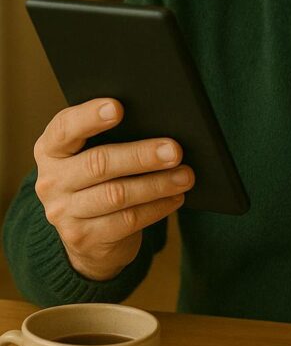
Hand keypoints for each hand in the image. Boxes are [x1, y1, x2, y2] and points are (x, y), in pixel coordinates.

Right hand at [33, 98, 193, 280]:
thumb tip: (160, 125)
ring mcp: (64, 212)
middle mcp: (51, 180)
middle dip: (141, 156)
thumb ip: (111, 138)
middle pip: (98, 163)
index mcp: (51, 150)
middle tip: (174, 150)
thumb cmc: (98, 180)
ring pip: (116, 195)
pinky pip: (127, 220)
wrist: (86, 235)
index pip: (65, 128)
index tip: (118, 107)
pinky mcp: (84, 237)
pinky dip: (156, 207)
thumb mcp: (91, 155)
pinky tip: (176, 197)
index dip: (89, 117)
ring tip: (185, 176)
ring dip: (156, 184)